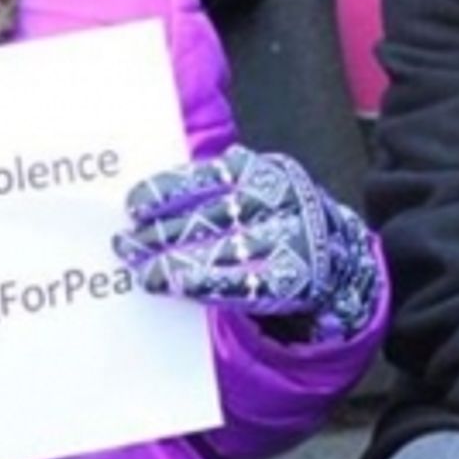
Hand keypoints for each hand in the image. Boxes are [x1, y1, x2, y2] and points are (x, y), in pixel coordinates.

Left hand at [113, 146, 380, 339]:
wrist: (334, 255)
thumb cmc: (273, 218)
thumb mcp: (252, 188)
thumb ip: (212, 188)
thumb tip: (146, 202)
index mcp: (265, 171)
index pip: (208, 178)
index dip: (168, 192)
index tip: (133, 207)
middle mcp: (280, 201)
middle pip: (209, 217)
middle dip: (161, 233)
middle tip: (124, 246)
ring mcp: (290, 240)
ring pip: (220, 252)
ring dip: (173, 264)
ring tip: (140, 271)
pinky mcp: (292, 279)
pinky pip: (240, 283)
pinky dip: (203, 284)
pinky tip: (175, 287)